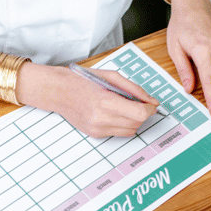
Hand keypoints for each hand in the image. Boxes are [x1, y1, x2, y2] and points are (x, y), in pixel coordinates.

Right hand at [17, 65, 156, 136]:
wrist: (58, 91)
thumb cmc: (82, 80)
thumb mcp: (111, 76)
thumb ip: (134, 89)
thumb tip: (151, 101)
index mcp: (105, 101)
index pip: (139, 114)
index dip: (149, 109)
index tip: (150, 104)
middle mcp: (101, 119)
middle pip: (136, 124)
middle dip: (142, 114)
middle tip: (138, 102)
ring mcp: (97, 129)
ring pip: (130, 131)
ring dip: (134, 120)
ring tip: (125, 107)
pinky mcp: (95, 134)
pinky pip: (118, 133)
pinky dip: (122, 124)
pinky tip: (113, 113)